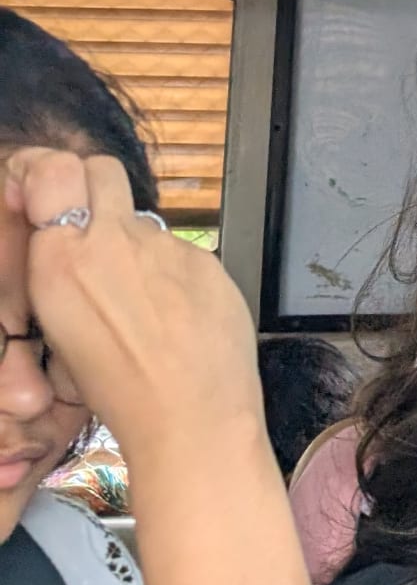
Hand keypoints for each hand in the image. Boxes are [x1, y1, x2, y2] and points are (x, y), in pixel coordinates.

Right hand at [5, 149, 259, 469]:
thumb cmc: (121, 391)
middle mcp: (111, 242)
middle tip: (92, 222)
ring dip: (136, 242)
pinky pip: (182, 250)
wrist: (190, 415)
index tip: (43, 184)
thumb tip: (65, 248)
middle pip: (100, 169)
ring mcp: (165, 246)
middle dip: (92, 184)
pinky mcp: (206, 258)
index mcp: (60, 263)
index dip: (46, 170)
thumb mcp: (60, 333)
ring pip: (143, 219)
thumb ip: (63, 275)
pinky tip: (178, 311)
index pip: (51, 171)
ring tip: (142, 294)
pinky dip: (175, 271)